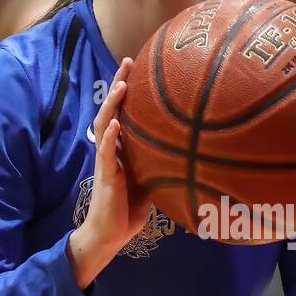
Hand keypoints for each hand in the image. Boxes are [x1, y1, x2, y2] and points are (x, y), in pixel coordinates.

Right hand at [67, 58, 152, 286]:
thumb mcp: (152, 180)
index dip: (128, 90)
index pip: (123, 112)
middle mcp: (111, 149)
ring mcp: (106, 161)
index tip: (138, 67)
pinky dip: (109, 136)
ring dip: (113, 104)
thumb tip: (191, 150)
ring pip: (104, 125)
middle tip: (128, 61)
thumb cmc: (130, 209)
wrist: (111, 234)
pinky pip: (105, 152)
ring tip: (122, 84)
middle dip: (119, 84)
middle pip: (111, 109)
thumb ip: (162, 162)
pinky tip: (115, 123)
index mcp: (121, 149)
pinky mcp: (105, 176)